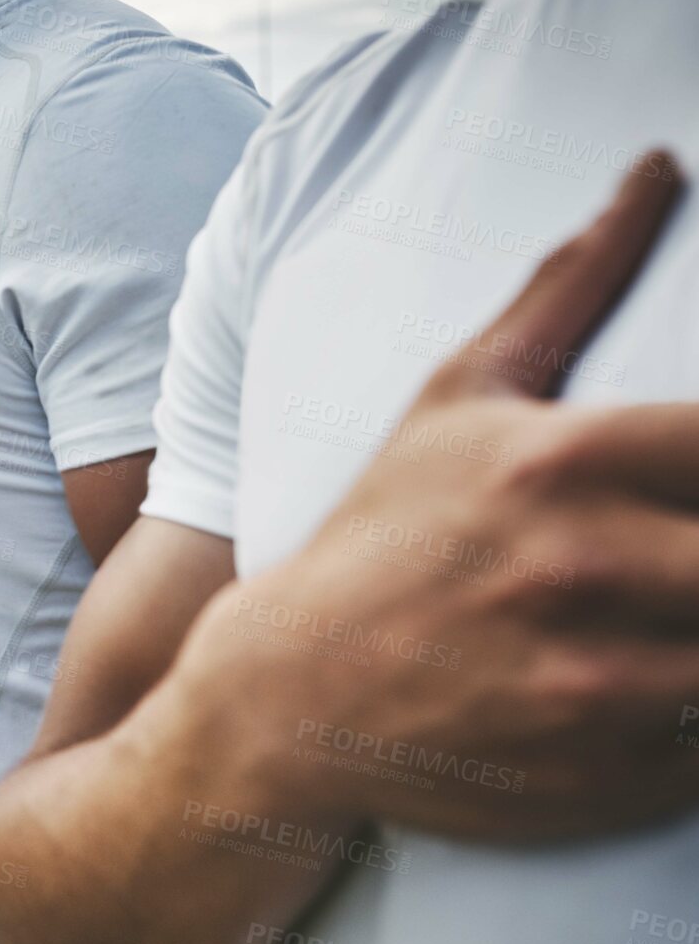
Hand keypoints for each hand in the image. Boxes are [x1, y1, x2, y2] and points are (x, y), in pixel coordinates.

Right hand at [176, 151, 697, 841]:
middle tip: (680, 547)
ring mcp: (588, 684)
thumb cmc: (382, 534)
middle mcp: (575, 568)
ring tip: (660, 602)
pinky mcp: (601, 775)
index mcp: (556, 459)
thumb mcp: (455, 400)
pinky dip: (697, 717)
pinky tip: (645, 685)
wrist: (286, 693)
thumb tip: (659, 168)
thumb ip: (570, 287)